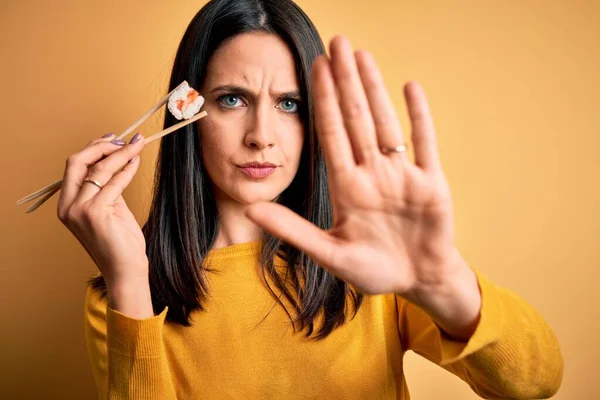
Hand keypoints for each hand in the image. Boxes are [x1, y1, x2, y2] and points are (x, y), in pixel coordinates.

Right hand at [57, 133, 147, 287]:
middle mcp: (68, 206)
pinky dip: (127, 169)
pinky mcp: (96, 213)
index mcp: (67, 205)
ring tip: (137, 145)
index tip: (113, 139)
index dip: (93, 149)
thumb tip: (116, 159)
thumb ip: (106, 187)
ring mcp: (80, 210)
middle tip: (124, 140)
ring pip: (99, 170)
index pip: (74, 166)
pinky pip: (114, 182)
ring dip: (120, 154)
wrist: (126, 270)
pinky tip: (136, 162)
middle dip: (101, 146)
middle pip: (78, 162)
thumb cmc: (121, 242)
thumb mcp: (110, 209)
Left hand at [246, 36, 474, 312]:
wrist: (418, 281)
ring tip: (363, 56)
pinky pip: (425, 142)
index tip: (314, 68)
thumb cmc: (374, 270)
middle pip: (356, 118)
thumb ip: (292, 230)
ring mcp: (402, 175)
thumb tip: (250, 209)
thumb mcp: (329, 252)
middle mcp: (373, 174)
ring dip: (374, 89)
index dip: (322, 100)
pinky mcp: (431, 182)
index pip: (331, 134)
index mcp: (347, 188)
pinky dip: (419, 116)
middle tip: (337, 43)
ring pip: (386, 123)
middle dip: (345, 81)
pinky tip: (409, 87)